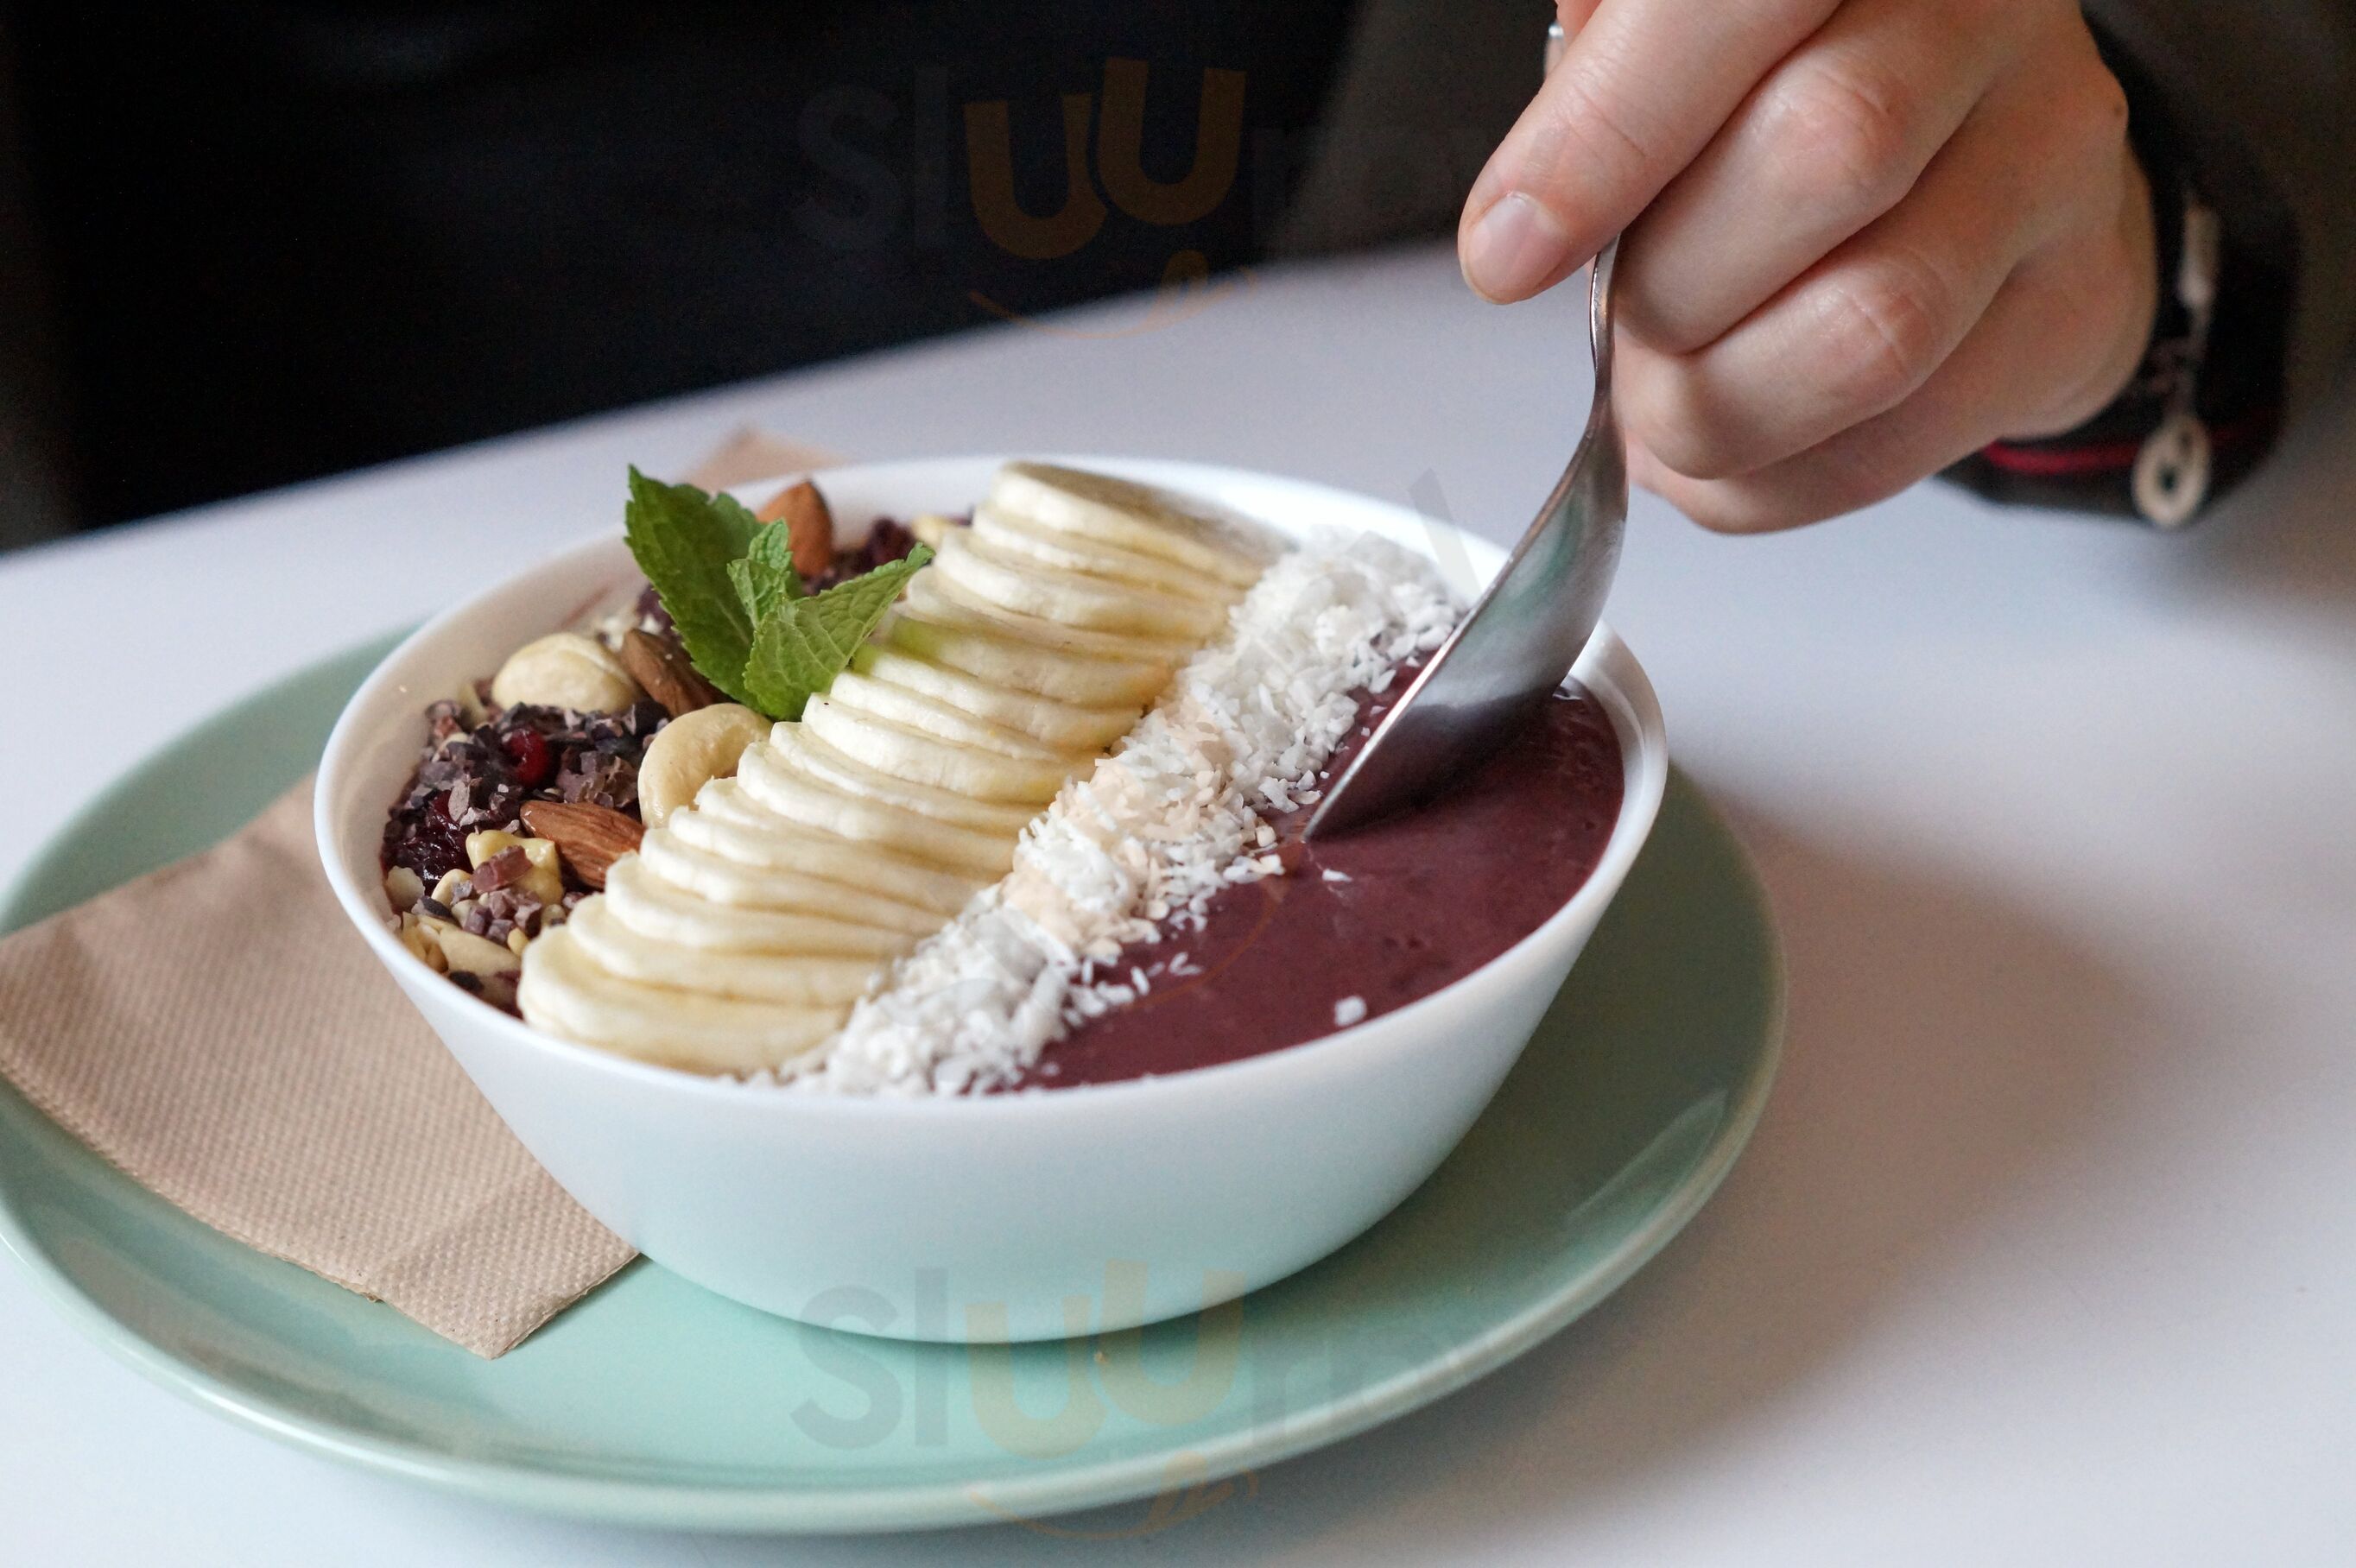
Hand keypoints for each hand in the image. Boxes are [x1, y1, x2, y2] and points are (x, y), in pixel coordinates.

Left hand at [1459, 0, 2156, 530]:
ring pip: (1874, 325)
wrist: (1988, 165)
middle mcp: (1984, 17)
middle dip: (1670, 289)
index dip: (1607, 137)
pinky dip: (1772, 479)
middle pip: (1824, 154)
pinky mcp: (2072, 304)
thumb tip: (1520, 219)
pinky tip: (1728, 454)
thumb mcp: (1678, 53)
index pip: (1734, 3)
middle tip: (1618, 328)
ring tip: (1664, 402)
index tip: (1509, 253)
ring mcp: (2051, 158)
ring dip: (1719, 404)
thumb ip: (1603, 87)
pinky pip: (1900, 441)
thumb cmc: (1791, 98)